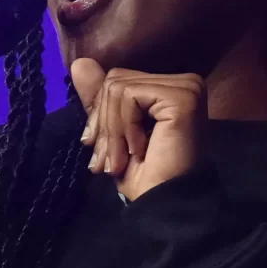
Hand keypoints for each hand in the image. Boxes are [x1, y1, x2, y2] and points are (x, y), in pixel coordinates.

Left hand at [70, 59, 205, 202]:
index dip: (101, 115)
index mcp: (169, 88)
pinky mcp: (184, 96)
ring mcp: (187, 86)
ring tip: (121, 160)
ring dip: (113, 131)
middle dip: (104, 125)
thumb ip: (100, 98)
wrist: (165, 204)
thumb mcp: (112, 134)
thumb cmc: (144, 176)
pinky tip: (138, 150)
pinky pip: (130, 95)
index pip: (117, 80)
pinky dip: (125, 127)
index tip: (97, 149)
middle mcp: (184, 82)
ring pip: (118, 88)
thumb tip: (79, 63)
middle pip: (115, 81)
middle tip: (107, 162)